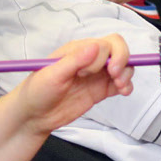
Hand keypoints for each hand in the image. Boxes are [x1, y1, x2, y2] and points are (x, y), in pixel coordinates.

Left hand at [12, 36, 133, 135]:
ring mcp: (96, 75)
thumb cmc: (37, 91)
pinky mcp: (100, 90)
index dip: (105, 56)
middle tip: (114, 76)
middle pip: (118, 50)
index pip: (105, 43)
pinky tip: (123, 91)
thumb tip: (96, 46)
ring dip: (127, 73)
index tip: (89, 73)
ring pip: (123, 66)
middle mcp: (90, 59)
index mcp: (78, 50)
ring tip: (120, 87)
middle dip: (122, 61)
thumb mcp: (52, 75)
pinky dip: (127, 85)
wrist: (34, 116)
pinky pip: (120, 83)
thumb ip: (75, 60)